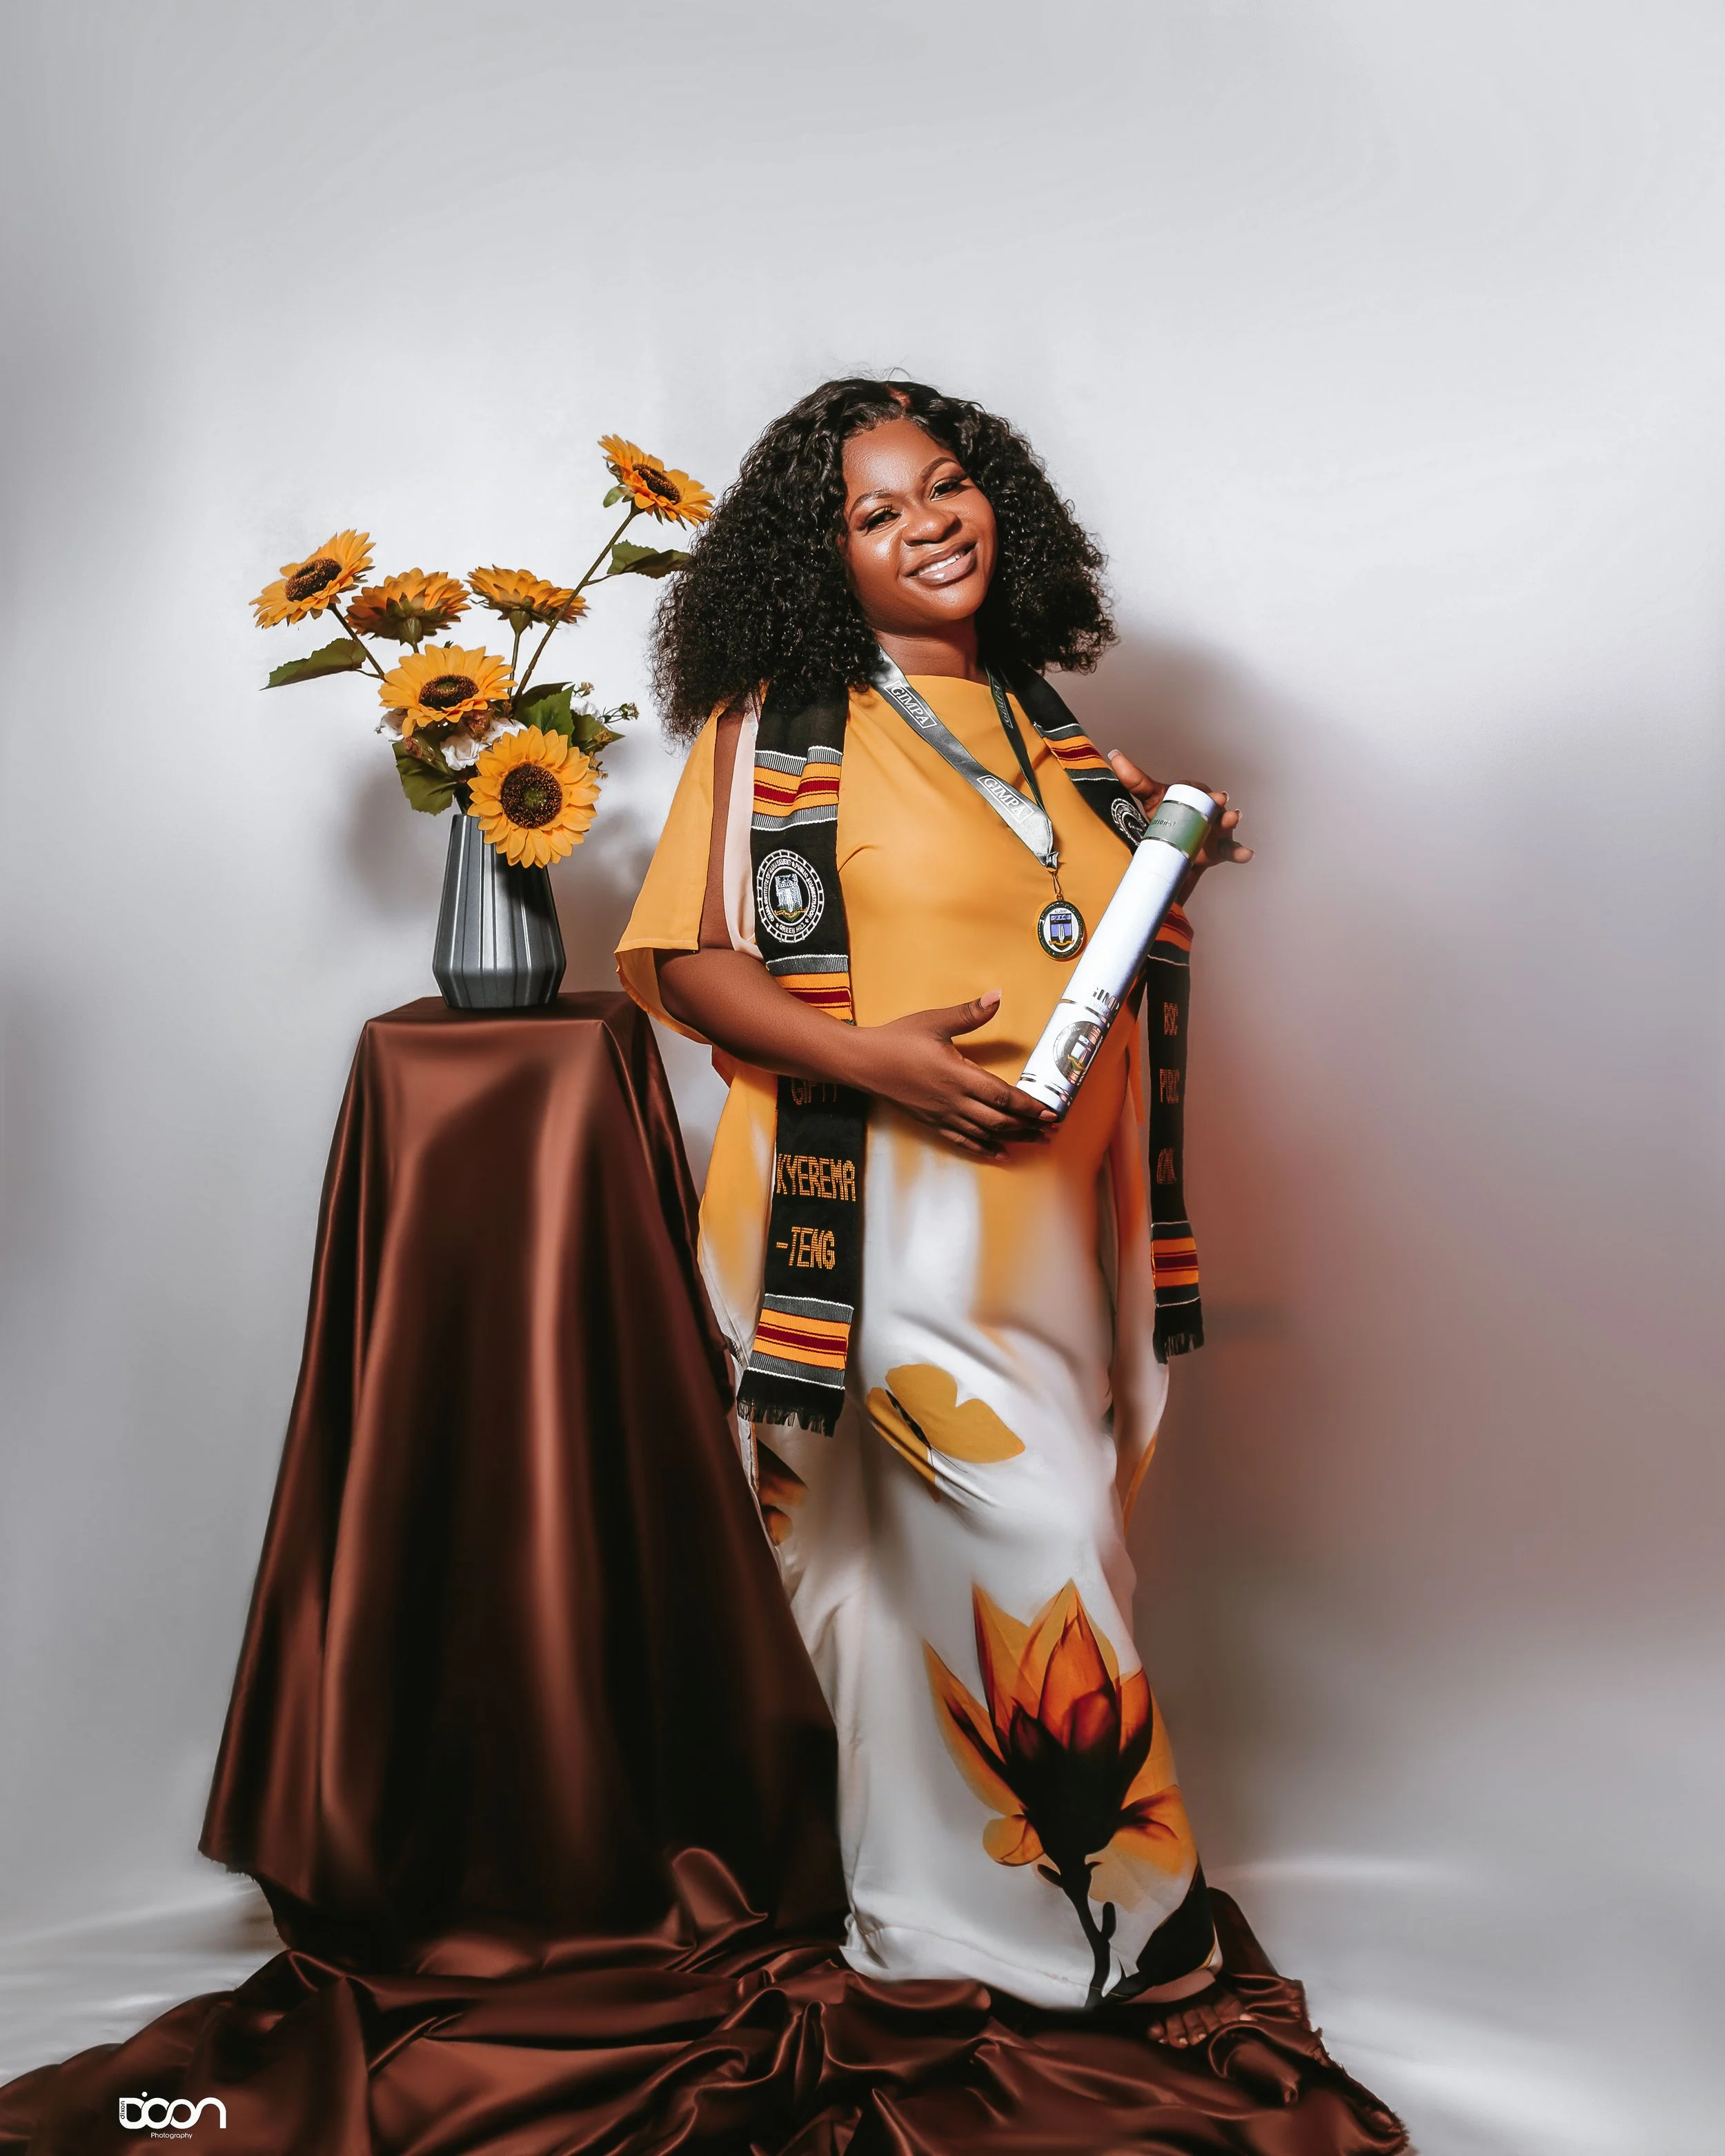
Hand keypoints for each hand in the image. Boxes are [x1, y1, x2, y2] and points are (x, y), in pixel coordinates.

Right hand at [850, 991, 1053, 1159]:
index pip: (1002, 1096)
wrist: (863, 1063)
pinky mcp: (932, 1122)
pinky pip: (963, 1140)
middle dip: (1028, 1126)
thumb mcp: (934, 1022)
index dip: (1028, 1106)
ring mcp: (942, 1115)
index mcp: (957, 1075)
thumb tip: (996, 996)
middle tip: (1051, 1130)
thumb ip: (969, 1013)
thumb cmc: (897, 1040)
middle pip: (998, 1120)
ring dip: (1013, 1138)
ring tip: (1035, 1142)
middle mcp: (953, 1100)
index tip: (1050, 1112)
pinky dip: (984, 1148)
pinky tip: (999, 1154)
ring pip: (984, 1133)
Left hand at [1105, 752, 1253, 895]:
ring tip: (1233, 818)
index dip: (1200, 791)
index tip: (1204, 791)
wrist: (1169, 853)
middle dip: (1218, 803)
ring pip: (1225, 825)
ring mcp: (1215, 830)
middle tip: (1220, 801)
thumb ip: (1136, 780)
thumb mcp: (1150, 800)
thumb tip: (1115, 756)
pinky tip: (1246, 853)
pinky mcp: (1219, 850)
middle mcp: (1207, 810)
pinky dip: (1240, 852)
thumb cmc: (1164, 820)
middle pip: (1215, 805)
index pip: (1196, 790)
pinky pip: (1232, 851)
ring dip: (1230, 821)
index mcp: (1192, 796)